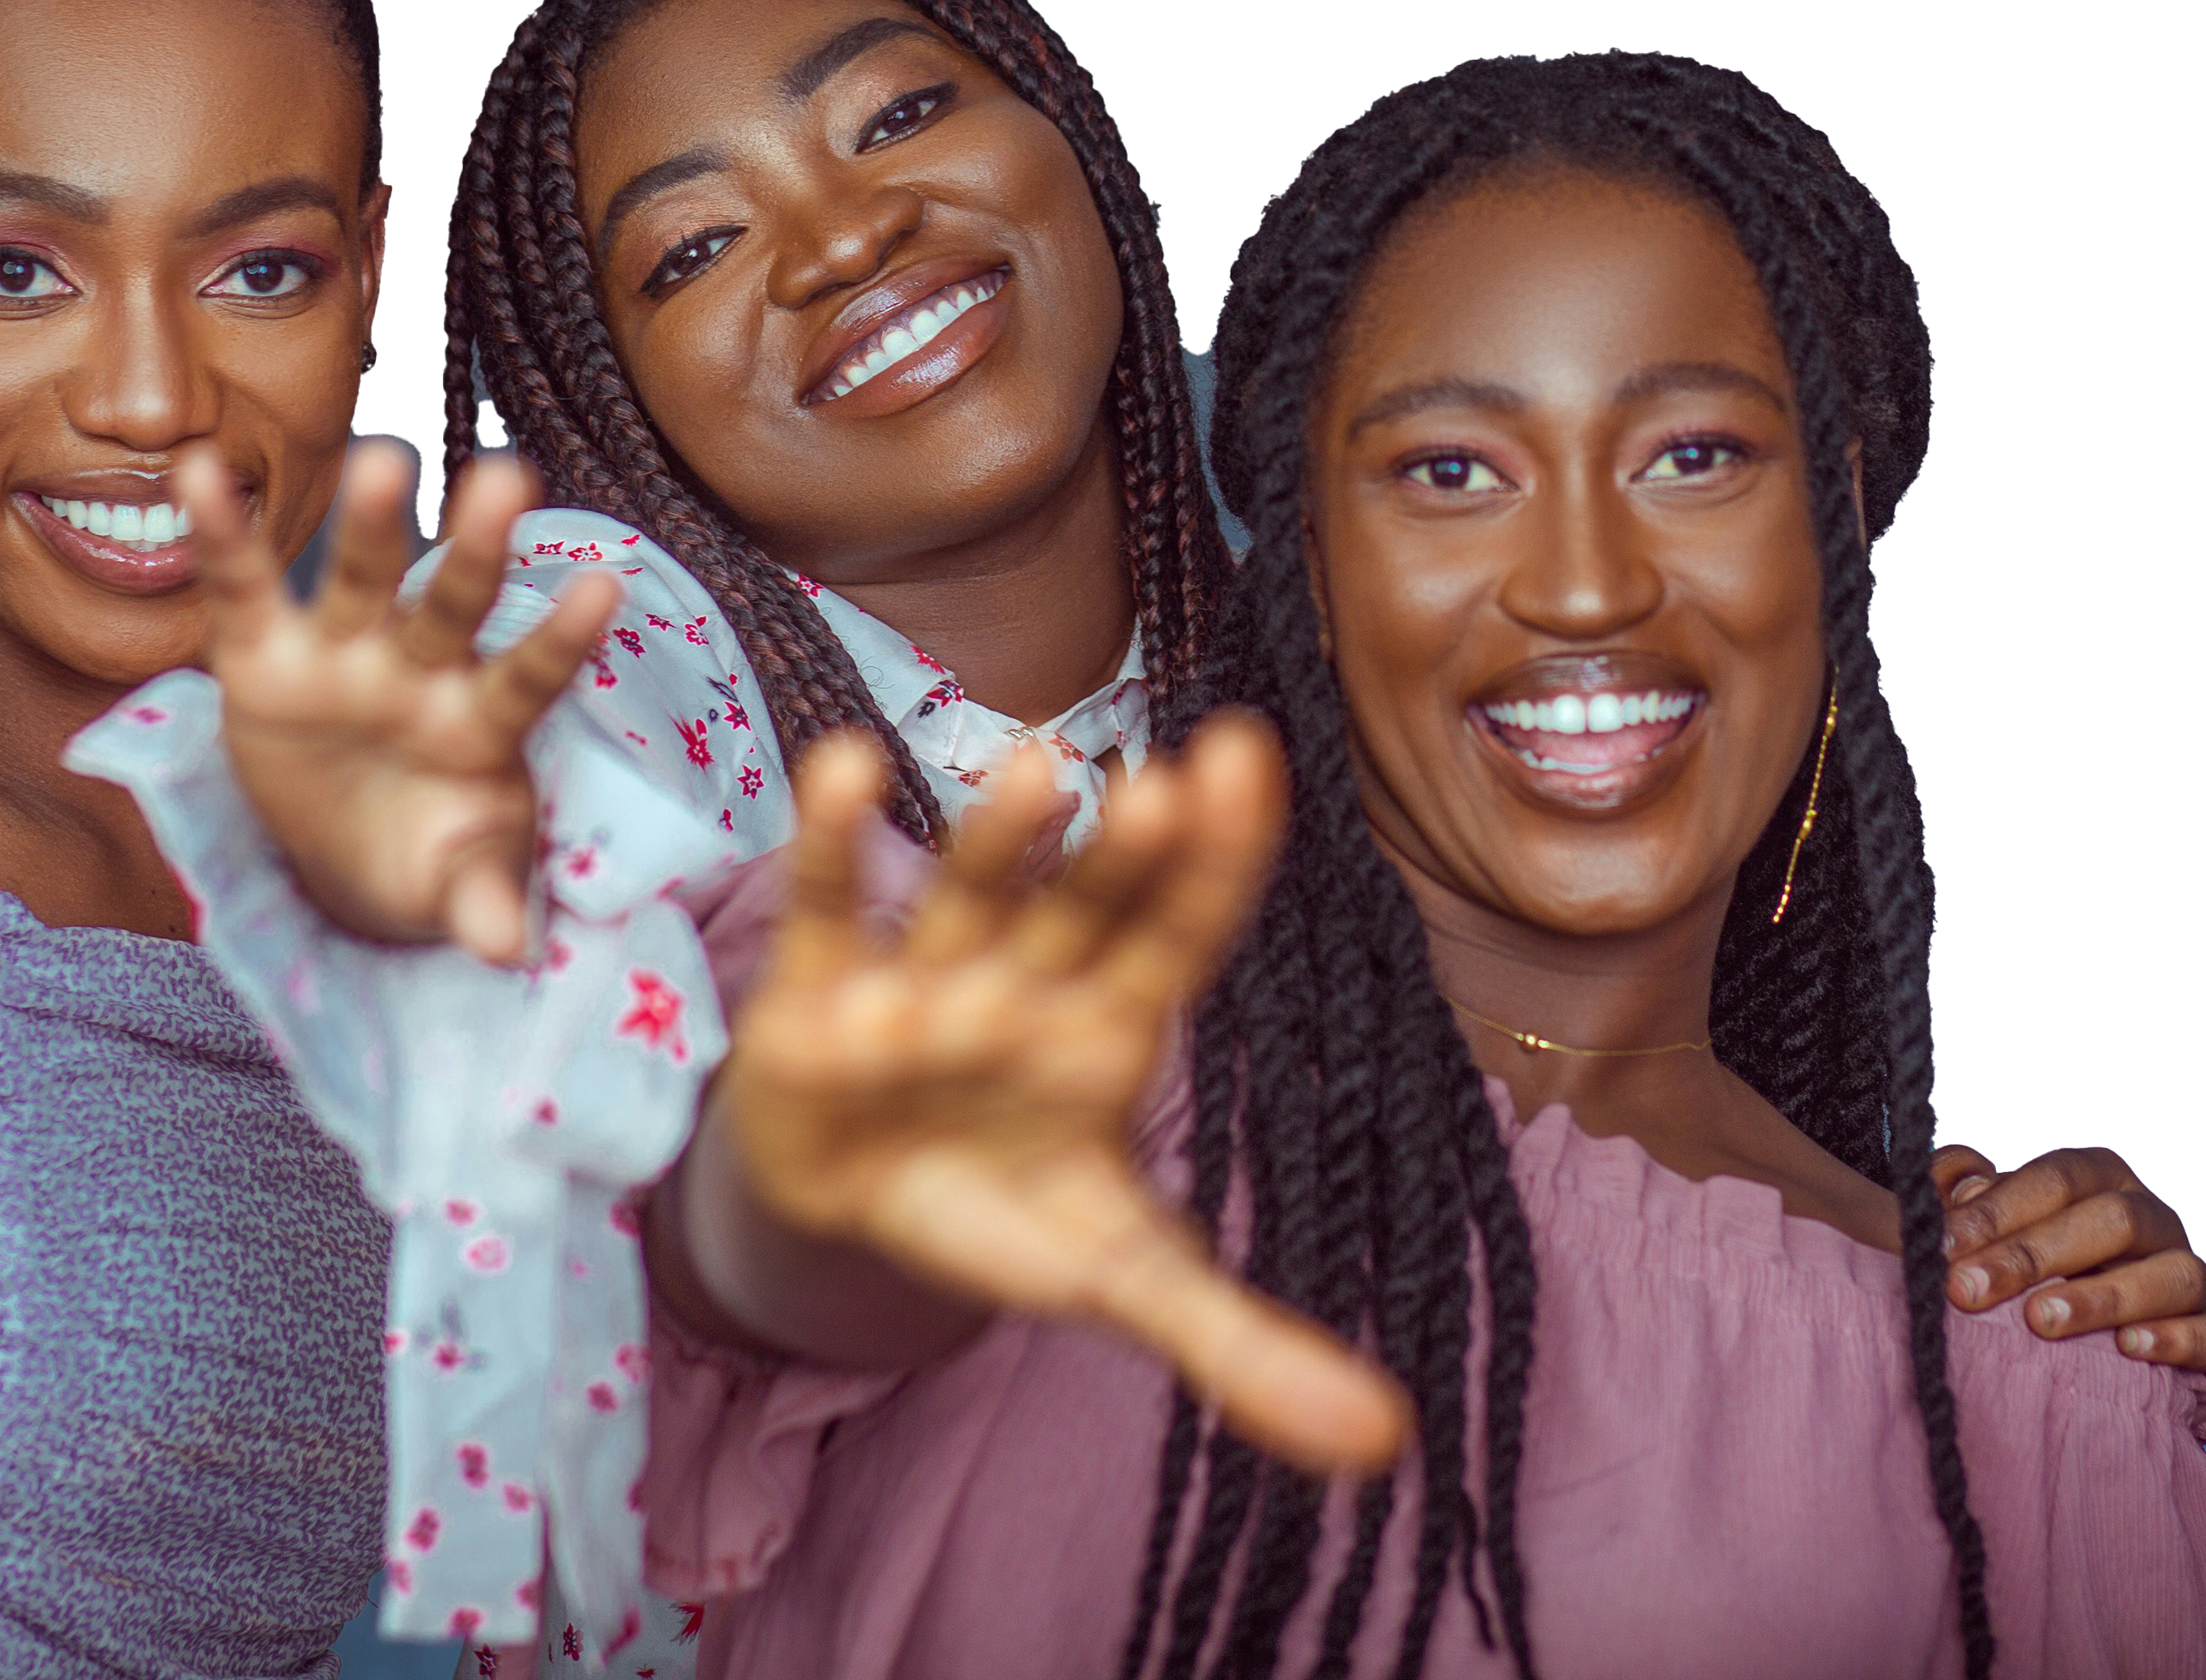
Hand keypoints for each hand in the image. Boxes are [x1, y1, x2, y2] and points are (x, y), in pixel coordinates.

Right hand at [182, 437, 616, 965]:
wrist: (344, 855)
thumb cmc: (427, 854)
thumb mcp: (456, 884)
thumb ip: (481, 902)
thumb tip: (511, 949)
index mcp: (478, 726)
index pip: (529, 679)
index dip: (562, 640)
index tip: (609, 586)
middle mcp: (419, 673)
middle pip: (454, 606)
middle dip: (477, 551)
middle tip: (508, 480)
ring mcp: (343, 655)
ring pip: (363, 580)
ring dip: (374, 524)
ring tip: (386, 459)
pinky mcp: (262, 655)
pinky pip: (241, 590)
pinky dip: (221, 534)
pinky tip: (199, 474)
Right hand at [724, 717, 1407, 1476]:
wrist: (850, 1208)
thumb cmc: (1002, 1205)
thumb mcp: (1118, 1276)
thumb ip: (1239, 1346)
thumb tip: (1384, 1445)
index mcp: (1111, 1025)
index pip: (1179, 933)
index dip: (1216, 857)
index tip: (1245, 760)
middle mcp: (1029, 976)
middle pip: (1085, 907)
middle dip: (1120, 855)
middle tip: (1160, 789)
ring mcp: (925, 972)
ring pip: (971, 894)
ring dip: (999, 840)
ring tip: (1037, 771)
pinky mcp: (821, 988)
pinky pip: (829, 904)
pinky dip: (830, 838)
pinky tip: (844, 766)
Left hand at [1933, 1142, 2205, 1370]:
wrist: (2082, 1338)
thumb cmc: (2021, 1264)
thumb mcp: (1984, 1223)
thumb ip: (1959, 1194)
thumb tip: (1958, 1184)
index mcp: (2098, 1178)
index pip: (2056, 1179)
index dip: (1998, 1210)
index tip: (1943, 1246)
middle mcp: (2152, 1216)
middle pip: (2110, 1221)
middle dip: (2032, 1255)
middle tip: (1967, 1290)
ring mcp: (2188, 1273)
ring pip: (2172, 1274)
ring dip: (2103, 1297)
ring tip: (2040, 1321)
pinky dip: (2179, 1340)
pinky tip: (2130, 1349)